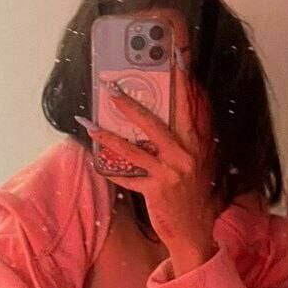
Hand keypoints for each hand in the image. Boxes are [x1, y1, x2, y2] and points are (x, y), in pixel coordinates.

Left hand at [77, 65, 218, 276]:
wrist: (193, 230)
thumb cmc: (191, 192)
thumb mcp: (196, 160)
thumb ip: (187, 136)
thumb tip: (171, 109)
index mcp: (197, 143)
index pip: (189, 106)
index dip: (182, 81)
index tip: (174, 57)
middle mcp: (186, 155)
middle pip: (154, 123)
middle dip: (130, 105)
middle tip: (112, 89)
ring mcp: (171, 174)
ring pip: (134, 149)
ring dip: (109, 136)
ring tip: (91, 124)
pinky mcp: (157, 191)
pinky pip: (128, 177)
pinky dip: (111, 169)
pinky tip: (96, 160)